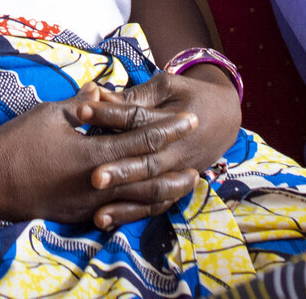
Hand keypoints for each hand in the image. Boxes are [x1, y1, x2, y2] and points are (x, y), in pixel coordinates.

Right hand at [0, 84, 196, 226]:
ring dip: (166, 190)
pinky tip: (150, 202)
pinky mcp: (79, 214)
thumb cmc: (17, 142)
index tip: (190, 119)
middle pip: (149, 175)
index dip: (168, 129)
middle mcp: (98, 183)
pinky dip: (140, 207)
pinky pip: (120, 212)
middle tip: (200, 157)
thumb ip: (81, 106)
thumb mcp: (50, 115)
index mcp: (95, 153)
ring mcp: (90, 203)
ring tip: (186, 183)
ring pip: (139, 200)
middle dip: (176, 164)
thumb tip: (100, 91)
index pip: (141, 139)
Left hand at [81, 67, 243, 228]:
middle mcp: (178, 152)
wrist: (224, 117)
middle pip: (148, 163)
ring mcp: (178, 173)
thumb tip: (98, 95)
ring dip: (124, 200)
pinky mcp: (174, 189)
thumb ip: (135, 95)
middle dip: (121, 171)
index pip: (138, 119)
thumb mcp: (166, 87)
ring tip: (96, 208)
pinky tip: (102, 219)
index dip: (109, 114)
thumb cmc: (187, 96)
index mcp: (176, 121)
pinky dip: (129, 213)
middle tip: (93, 177)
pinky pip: (152, 206)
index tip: (81, 110)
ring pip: (152, 190)